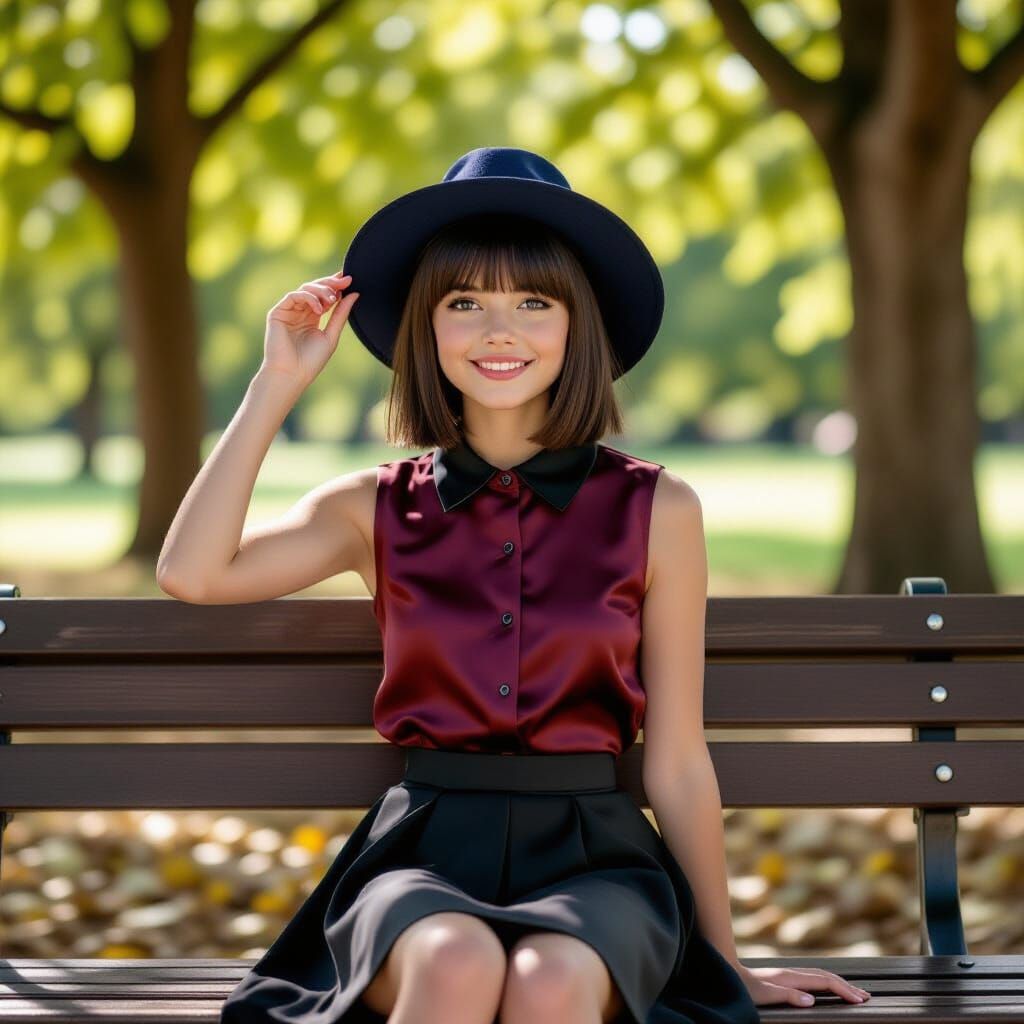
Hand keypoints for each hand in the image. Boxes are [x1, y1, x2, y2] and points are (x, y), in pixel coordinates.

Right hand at [262, 269, 359, 389]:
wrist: (292, 374)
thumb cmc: (311, 361)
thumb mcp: (331, 335)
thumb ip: (341, 314)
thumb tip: (355, 294)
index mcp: (312, 317)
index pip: (324, 296)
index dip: (336, 285)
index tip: (350, 279)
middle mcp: (300, 312)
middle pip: (315, 288)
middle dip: (331, 283)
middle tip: (346, 280)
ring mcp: (288, 311)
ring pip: (305, 289)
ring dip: (321, 291)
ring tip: (333, 299)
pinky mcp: (277, 312)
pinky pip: (293, 296)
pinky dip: (308, 297)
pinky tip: (320, 308)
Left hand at [736, 964, 870, 1006]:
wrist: (728, 972)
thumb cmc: (745, 988)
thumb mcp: (766, 995)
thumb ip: (788, 996)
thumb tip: (811, 1000)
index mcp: (792, 977)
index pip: (825, 982)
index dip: (843, 990)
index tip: (859, 1000)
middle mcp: (792, 973)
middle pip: (826, 976)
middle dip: (846, 986)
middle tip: (865, 997)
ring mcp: (789, 974)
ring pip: (820, 976)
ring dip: (838, 983)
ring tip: (852, 992)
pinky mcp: (784, 978)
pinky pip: (812, 978)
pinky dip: (826, 982)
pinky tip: (827, 988)